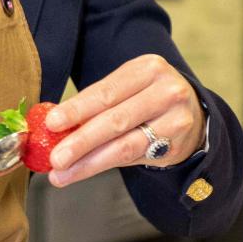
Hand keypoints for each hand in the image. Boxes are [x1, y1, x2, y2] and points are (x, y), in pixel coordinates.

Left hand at [43, 55, 205, 187]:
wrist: (191, 111)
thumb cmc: (146, 97)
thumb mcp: (127, 88)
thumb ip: (96, 103)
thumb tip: (53, 127)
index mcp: (147, 68)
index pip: (106, 92)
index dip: (77, 108)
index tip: (51, 123)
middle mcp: (166, 91)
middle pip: (115, 119)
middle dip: (80, 141)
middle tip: (55, 158)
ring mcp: (175, 120)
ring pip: (124, 144)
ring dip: (88, 161)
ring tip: (61, 173)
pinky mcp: (174, 145)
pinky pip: (133, 157)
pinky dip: (103, 164)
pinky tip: (83, 170)